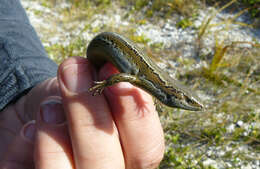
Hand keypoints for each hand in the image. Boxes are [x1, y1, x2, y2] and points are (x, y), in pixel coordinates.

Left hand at [0, 56, 164, 168]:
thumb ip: (106, 84)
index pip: (147, 148)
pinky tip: (30, 127)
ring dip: (57, 132)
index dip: (136, 116)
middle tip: (73, 73)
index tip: (118, 79)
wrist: (36, 114)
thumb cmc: (75, 102)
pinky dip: (29, 143)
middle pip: (106, 164)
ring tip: (48, 106)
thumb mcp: (93, 88)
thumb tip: (112, 67)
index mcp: (130, 154)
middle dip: (90, 114)